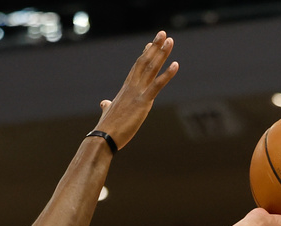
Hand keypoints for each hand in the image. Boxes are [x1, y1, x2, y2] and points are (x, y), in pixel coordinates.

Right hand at [94, 31, 178, 148]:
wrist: (104, 137)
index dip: (145, 55)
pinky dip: (167, 74)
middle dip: (155, 47)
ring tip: (170, 40)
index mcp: (125, 89)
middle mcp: (132, 87)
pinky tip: (176, 64)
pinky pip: (157, 85)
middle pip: (145, 62)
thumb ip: (107, 105)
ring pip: (151, 68)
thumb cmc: (107, 128)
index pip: (137, 68)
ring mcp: (137, 93)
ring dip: (162, 53)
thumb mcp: (108, 113)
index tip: (151, 44)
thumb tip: (104, 103)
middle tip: (163, 34)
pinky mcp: (143, 102)